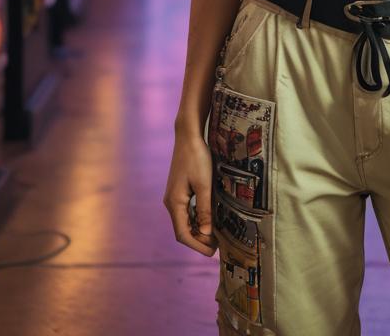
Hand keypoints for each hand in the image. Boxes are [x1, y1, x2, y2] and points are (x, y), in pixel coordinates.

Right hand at [163, 131, 217, 255]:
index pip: (182, 234)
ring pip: (184, 221)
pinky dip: (196, 219)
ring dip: (198, 230)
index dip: (197, 245)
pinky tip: (208, 220)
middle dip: (199, 240)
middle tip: (217, 246)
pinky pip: (186, 211)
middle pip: (182, 230)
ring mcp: (174, 196)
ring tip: (215, 236)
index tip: (212, 252)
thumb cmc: (197, 158)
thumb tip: (206, 233)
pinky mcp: (179, 190)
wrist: (188, 136)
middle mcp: (171, 202)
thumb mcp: (205, 184)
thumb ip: (205, 209)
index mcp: (174, 203)